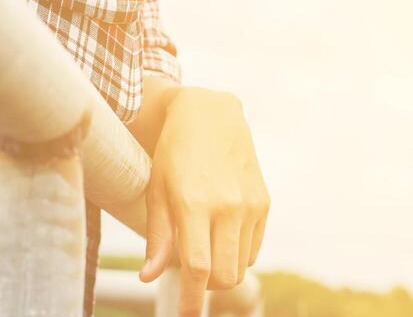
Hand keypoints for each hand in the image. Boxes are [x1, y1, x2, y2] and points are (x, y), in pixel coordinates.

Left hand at [139, 88, 269, 316]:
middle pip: (224, 275)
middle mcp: (227, 206)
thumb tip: (149, 277)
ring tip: (203, 247)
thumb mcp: (156, 190)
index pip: (197, 268)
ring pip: (240, 266)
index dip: (192, 300)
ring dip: (222, 271)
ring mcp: (250, 204)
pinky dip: (236, 254)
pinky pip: (253, 249)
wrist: (211, 114)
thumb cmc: (174, 153)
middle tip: (191, 279)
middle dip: (206, 288)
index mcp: (194, 203)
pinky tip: (220, 233)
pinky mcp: (264, 202)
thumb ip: (156, 237)